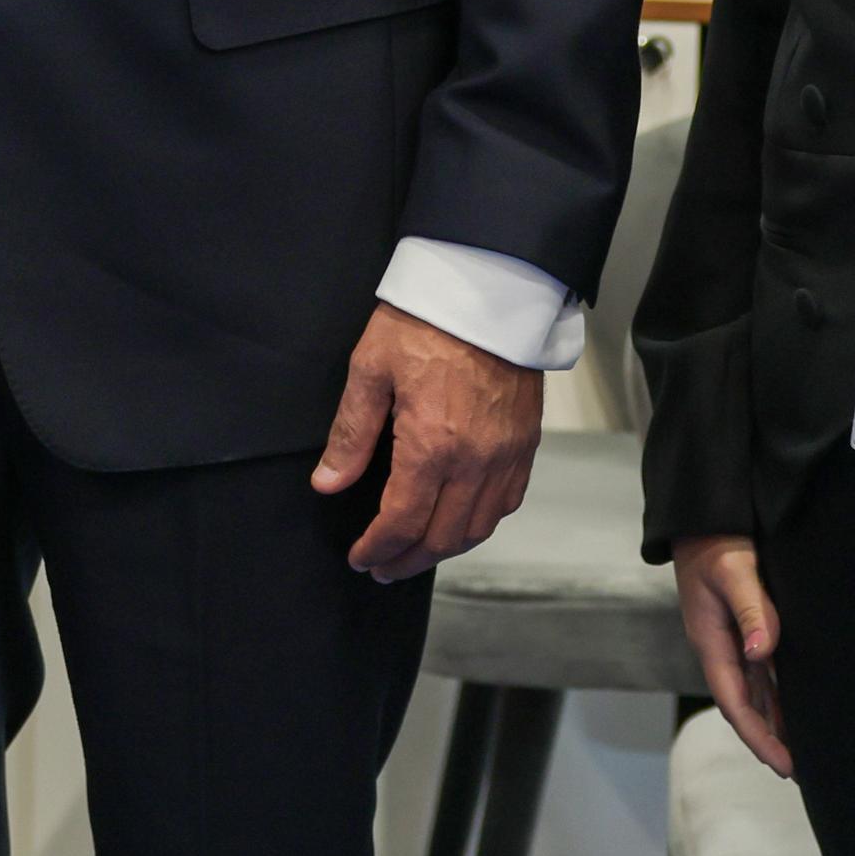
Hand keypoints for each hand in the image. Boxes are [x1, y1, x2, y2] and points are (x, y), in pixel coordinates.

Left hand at [309, 304, 541, 581]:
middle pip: (443, 537)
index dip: (378, 549)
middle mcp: (475, 460)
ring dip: (445, 549)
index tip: (361, 559)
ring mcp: (507, 454)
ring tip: (416, 552)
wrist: (487, 289)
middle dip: (408, 560)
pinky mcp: (526, 442)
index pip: (403, 522)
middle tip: (383, 567)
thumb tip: (328, 483)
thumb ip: (351, 434)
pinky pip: (508, 502)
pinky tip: (460, 521)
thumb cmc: (424, 322)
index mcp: (432, 445)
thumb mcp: (369, 370)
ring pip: (479, 527)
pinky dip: (482, 523)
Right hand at [674, 535, 790, 774]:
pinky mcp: (742, 629)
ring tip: (801, 750)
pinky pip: (760, 672)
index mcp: (711, 641)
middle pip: (744, 706)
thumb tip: (762, 654)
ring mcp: (730, 640)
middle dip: (768, 739)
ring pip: (754, 692)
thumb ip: (751, 610)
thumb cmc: (717, 542)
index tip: (783, 764)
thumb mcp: (735, 571)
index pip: (735, 702)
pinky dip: (776, 695)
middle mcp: (720, 647)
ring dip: (774, 721)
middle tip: (800, 771)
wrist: (704, 516)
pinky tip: (795, 706)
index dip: (758, 737)